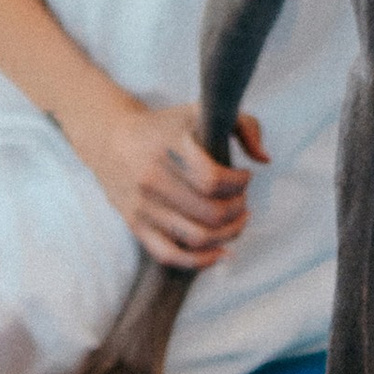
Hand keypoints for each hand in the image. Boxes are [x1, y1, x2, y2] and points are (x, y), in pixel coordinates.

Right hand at [76, 92, 269, 269]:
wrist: (109, 139)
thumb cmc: (163, 127)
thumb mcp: (199, 112)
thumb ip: (242, 125)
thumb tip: (264, 160)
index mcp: (169, 146)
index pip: (212, 179)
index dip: (239, 183)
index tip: (244, 177)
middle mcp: (153, 177)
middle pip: (210, 212)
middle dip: (238, 210)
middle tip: (243, 202)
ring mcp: (143, 205)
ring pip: (196, 237)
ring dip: (227, 234)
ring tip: (236, 222)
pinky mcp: (136, 225)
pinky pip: (170, 255)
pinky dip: (200, 262)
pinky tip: (220, 252)